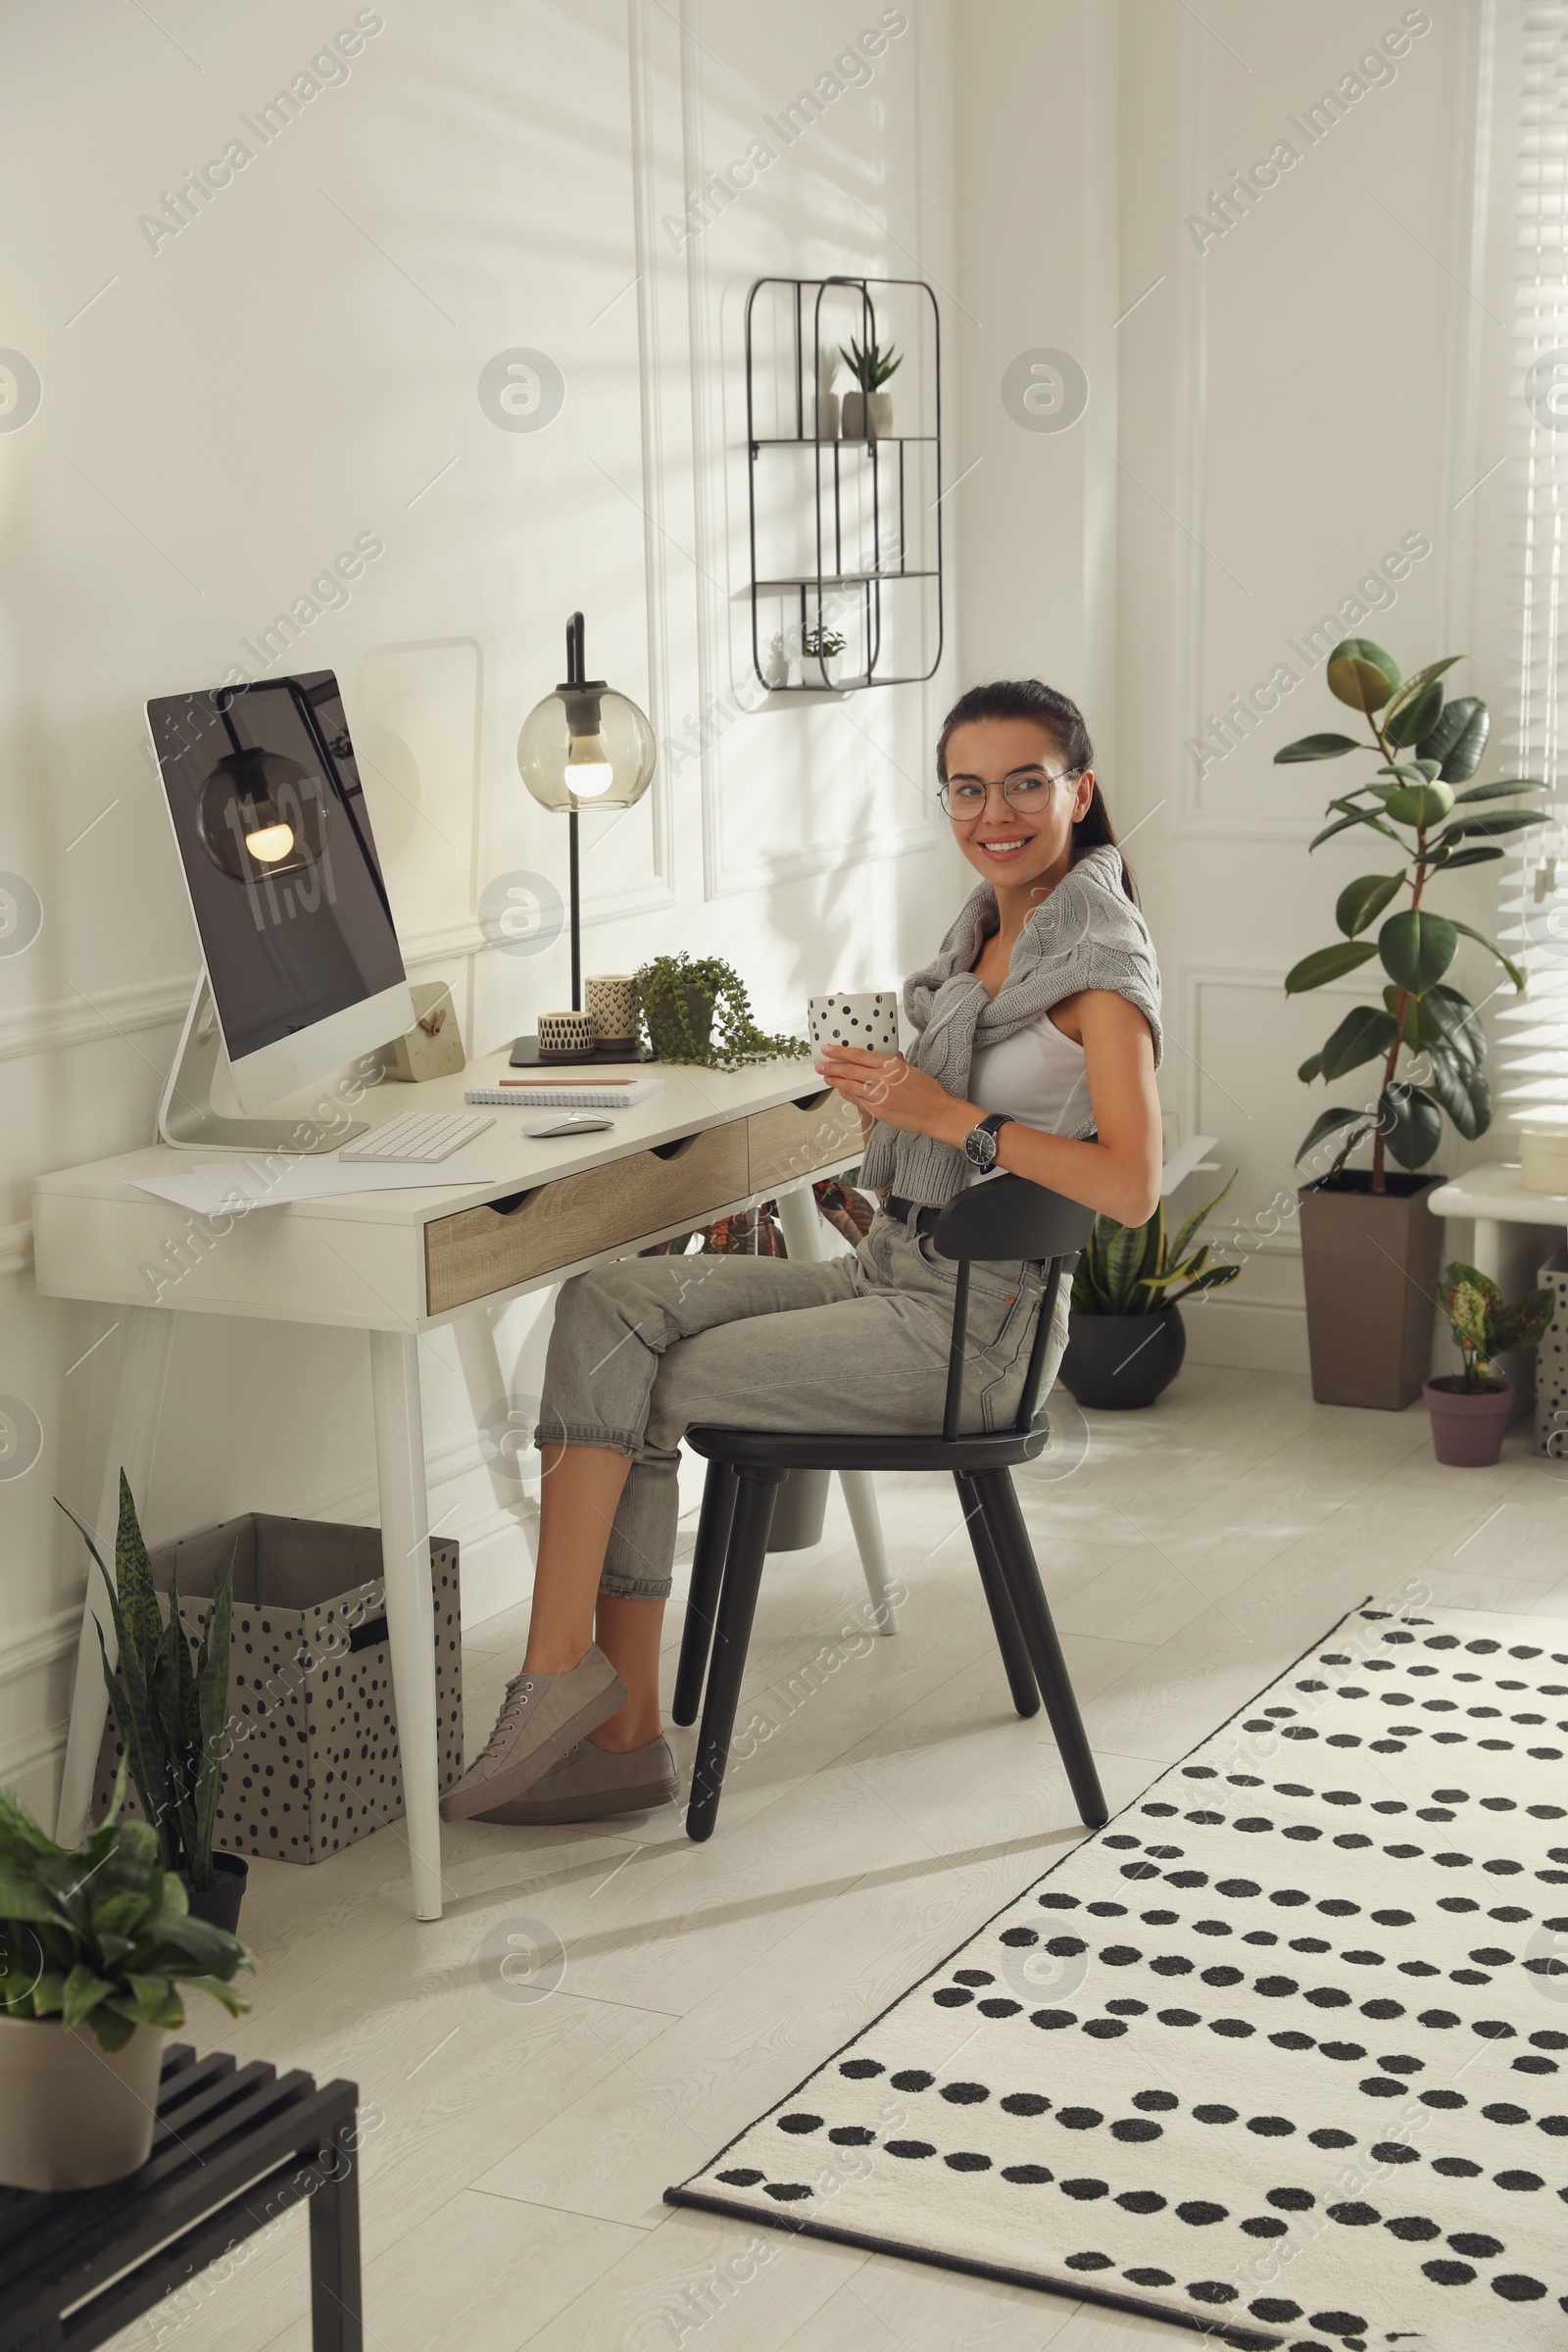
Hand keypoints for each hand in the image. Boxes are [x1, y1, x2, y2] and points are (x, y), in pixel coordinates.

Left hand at [814, 1046, 969, 1142]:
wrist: (937, 1113)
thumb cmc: (928, 1092)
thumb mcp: (912, 1070)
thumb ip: (895, 1064)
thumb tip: (887, 1057)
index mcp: (892, 1065)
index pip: (859, 1055)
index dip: (841, 1052)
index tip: (828, 1049)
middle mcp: (883, 1078)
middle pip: (850, 1070)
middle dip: (832, 1067)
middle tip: (820, 1065)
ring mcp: (879, 1096)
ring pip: (850, 1086)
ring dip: (835, 1081)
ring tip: (826, 1077)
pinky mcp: (879, 1110)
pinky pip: (858, 1101)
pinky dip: (847, 1095)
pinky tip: (841, 1091)